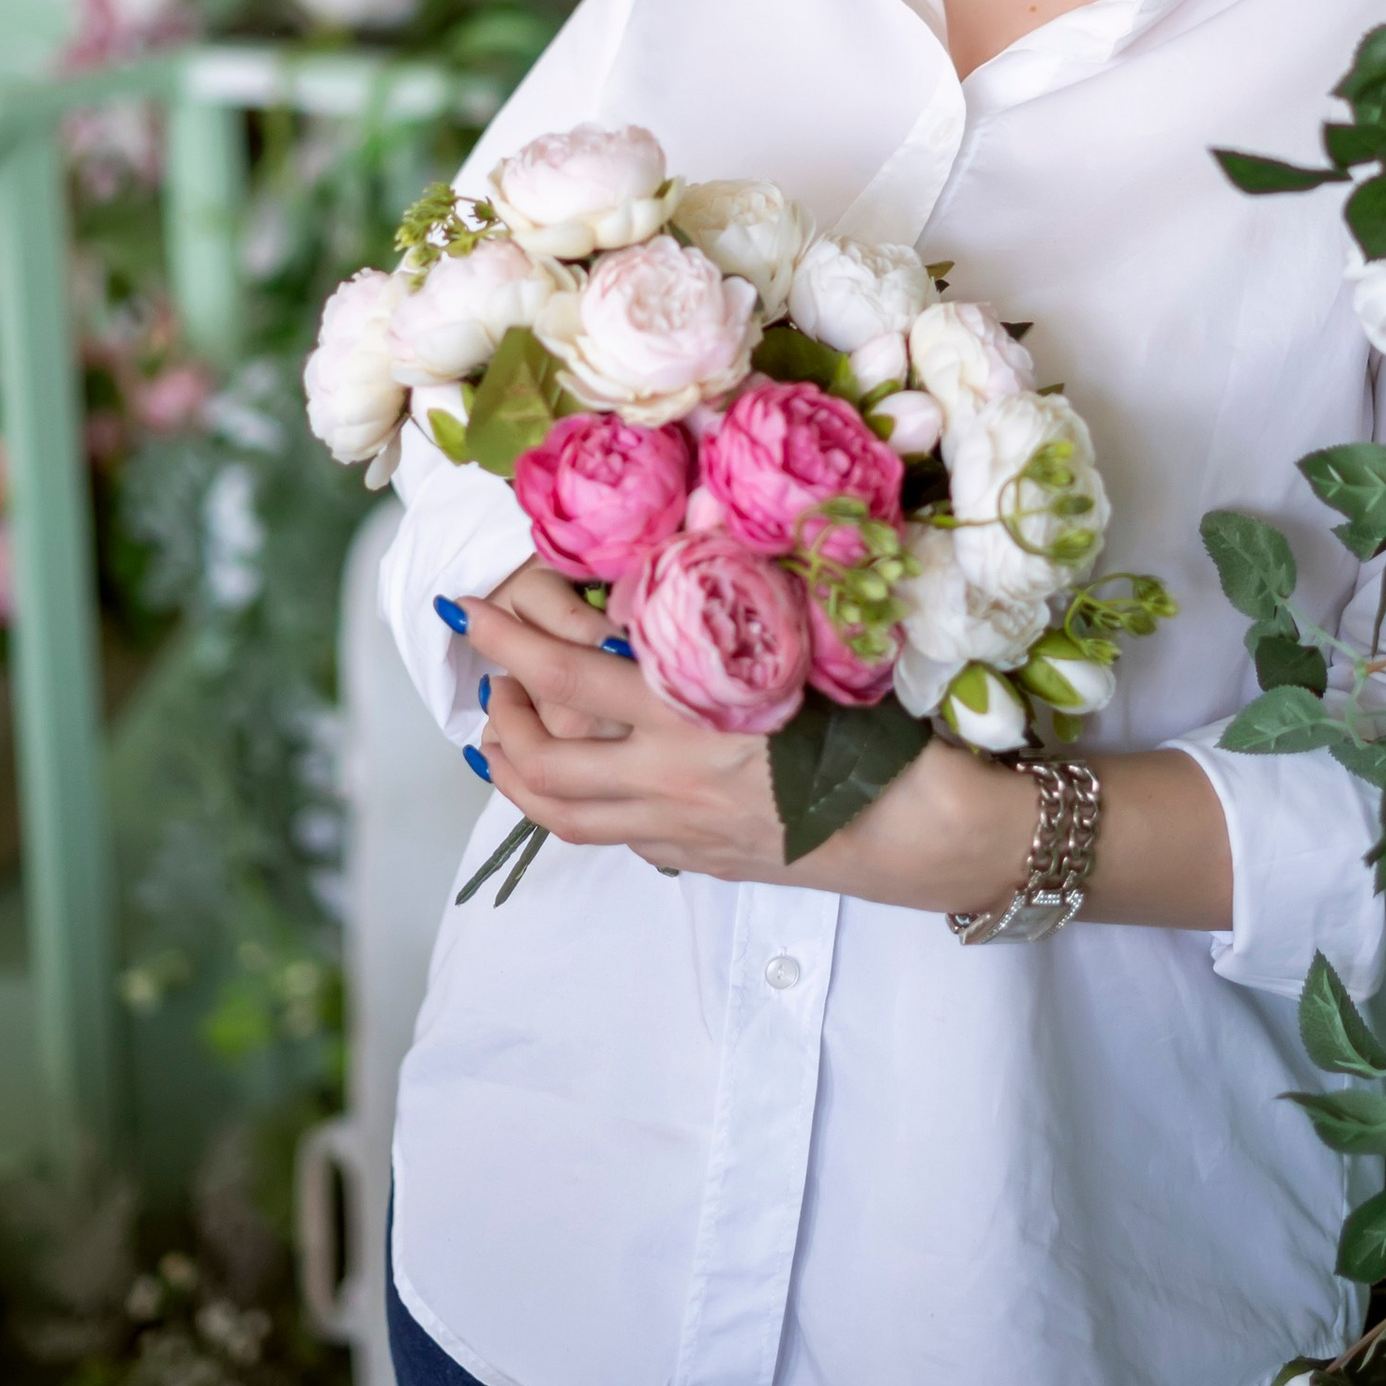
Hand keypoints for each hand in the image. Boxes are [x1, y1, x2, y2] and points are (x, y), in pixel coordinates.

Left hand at [465, 583, 1036, 911]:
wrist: (919, 829)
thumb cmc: (875, 723)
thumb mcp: (799, 644)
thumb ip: (726, 600)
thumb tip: (684, 524)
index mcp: (689, 715)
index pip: (561, 674)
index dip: (503, 638)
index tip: (466, 606)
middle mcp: (668, 780)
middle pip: (539, 759)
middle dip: (496, 712)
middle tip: (490, 672)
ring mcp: (677, 831)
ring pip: (560, 815)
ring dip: (515, 772)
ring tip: (504, 735)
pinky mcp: (695, 861)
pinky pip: (612, 837)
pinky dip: (576, 806)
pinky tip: (581, 779)